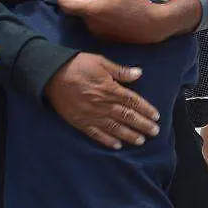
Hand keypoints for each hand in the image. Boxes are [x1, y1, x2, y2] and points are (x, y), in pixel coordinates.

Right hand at [43, 53, 160, 149]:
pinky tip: (117, 145)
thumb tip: (139, 73)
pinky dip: (107, 141)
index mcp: (109, 89)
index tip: (156, 116)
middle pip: (127, 116)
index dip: (146, 109)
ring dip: (129, 135)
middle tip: (155, 132)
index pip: (132, 101)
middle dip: (142, 124)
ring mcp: (91, 115)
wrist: (51, 75)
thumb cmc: (78, 65)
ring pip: (114, 128)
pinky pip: (96, 134)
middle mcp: (102, 104)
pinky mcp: (80, 122)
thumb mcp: (100, 62)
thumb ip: (120, 71)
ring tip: (141, 141)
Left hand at [57, 0, 196, 43]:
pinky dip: (97, 16)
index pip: (66, 5)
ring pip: (87, 18)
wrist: (153, 26)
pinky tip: (107, 8)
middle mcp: (91, 24)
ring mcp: (98, 33)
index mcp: (92, 10)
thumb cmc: (137, 4)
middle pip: (77, 10)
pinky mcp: (106, 38)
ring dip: (88, 7)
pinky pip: (96, 24)